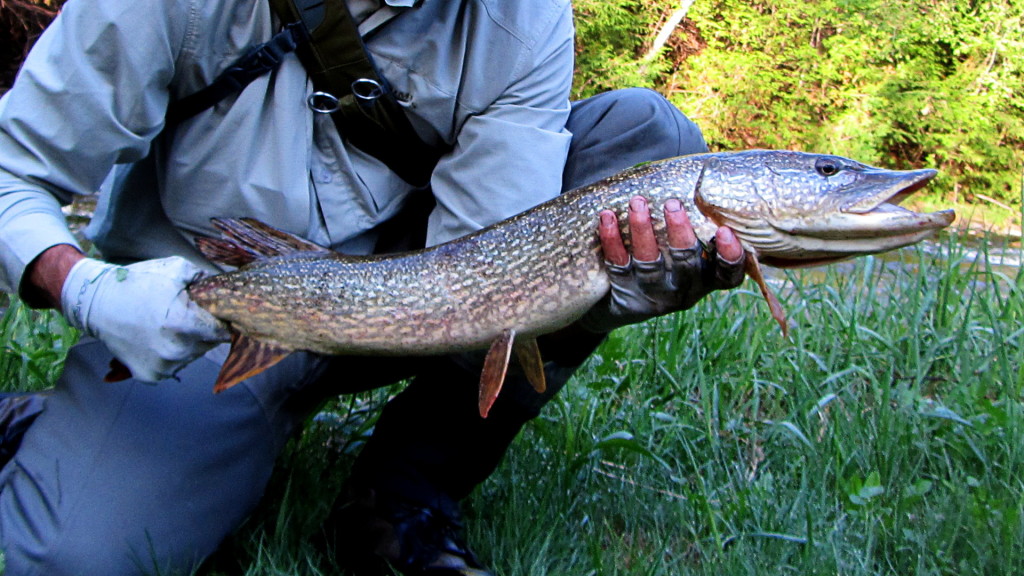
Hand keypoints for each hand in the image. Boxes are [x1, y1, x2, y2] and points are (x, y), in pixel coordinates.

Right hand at [60, 256, 229, 380]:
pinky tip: (156, 340)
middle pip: (208, 345)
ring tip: (167, 327)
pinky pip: (172, 367)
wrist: (96, 302)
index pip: (223, 332)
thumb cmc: (137, 283)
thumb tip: (222, 285)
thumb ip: (205, 278)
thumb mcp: (176, 269)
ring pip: (191, 356)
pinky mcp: (150, 376)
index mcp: (186, 324)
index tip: (213, 315)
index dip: (220, 321)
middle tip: (186, 317)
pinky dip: (169, 356)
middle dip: (203, 332)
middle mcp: (178, 350)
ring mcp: (164, 366)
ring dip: (187, 345)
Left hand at [579, 196, 745, 332]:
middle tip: (672, 204)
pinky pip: (618, 266)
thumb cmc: (661, 264)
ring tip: (637, 203)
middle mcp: (683, 290)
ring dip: (643, 230)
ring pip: (650, 262)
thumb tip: (692, 181)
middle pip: (686, 262)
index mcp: (705, 279)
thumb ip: (693, 229)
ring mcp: (654, 295)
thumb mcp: (681, 256)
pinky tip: (607, 218)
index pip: (727, 275)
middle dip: (679, 231)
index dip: (730, 256)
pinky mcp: (626, 296)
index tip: (725, 231)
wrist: (620, 307)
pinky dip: (612, 240)